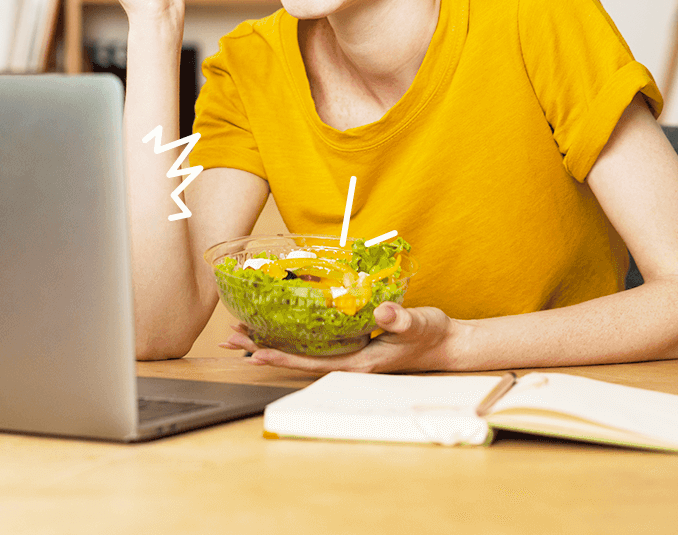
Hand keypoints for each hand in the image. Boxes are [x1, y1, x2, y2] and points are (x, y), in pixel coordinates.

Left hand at [218, 302, 460, 373]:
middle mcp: (347, 363)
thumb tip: (383, 313)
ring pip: (301, 351)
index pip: (312, 363)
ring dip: (270, 341)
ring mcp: (347, 356)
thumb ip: (401, 319)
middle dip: (262, 348)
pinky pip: (312, 343)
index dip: (282, 358)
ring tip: (240, 331)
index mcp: (359, 363)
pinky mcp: (349, 346)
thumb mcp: (419, 324)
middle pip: (297, 358)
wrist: (446, 343)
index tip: (254, 353)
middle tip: (231, 337)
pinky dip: (289, 334)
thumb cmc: (432, 334)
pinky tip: (274, 324)